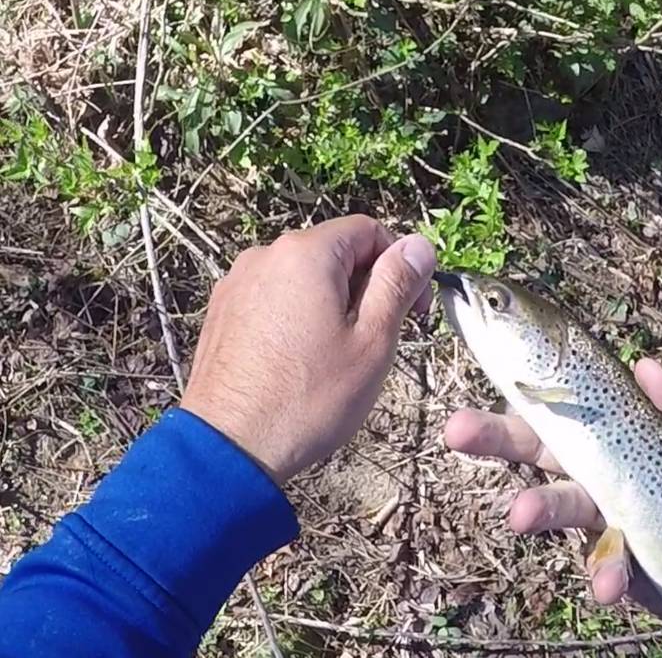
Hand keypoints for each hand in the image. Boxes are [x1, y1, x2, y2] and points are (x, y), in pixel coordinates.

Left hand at [181, 215, 435, 484]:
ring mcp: (238, 283)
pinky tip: (304, 360)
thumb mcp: (373, 340)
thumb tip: (419, 246)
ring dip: (334, 303)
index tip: (414, 309)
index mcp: (306, 254)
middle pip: (336, 251)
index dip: (402, 264)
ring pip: (305, 277)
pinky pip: (275, 298)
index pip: (370, 231)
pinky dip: (299, 316)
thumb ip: (397, 284)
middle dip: (367, 286)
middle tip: (380, 339)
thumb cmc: (309, 398)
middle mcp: (265, 255)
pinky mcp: (223, 312)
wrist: (229, 448)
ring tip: (339, 356)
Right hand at [443, 358, 661, 621]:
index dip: (532, 379)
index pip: (572, 397)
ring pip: (556, 503)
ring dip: (536, 509)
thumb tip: (646, 365)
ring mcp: (606, 513)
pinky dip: (603, 571)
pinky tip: (614, 578)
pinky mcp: (618, 559)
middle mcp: (604, 466)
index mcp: (626, 428)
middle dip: (494, 436)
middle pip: (539, 445)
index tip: (495, 357)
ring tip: (520, 516)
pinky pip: (598, 563)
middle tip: (456, 430)